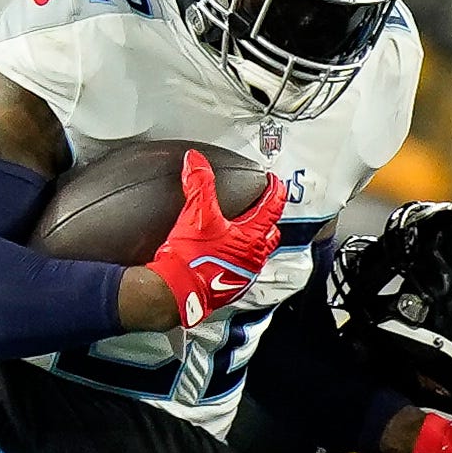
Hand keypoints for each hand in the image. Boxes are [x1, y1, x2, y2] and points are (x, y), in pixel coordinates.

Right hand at [144, 150, 286, 328]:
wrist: (176, 291)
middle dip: (269, 220)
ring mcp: (244, 275)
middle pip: (271, 234)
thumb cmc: (190, 258)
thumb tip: (195, 161)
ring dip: (255, 242)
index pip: (272, 207)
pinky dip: (240, 260)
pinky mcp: (231, 289)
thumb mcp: (195, 214)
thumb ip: (198, 183)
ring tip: (244, 233)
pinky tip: (226, 257)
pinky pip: (243, 271)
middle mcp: (253, 258)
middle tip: (263, 209)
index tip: (274, 182)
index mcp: (251, 237)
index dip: (274, 191)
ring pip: (259, 255)